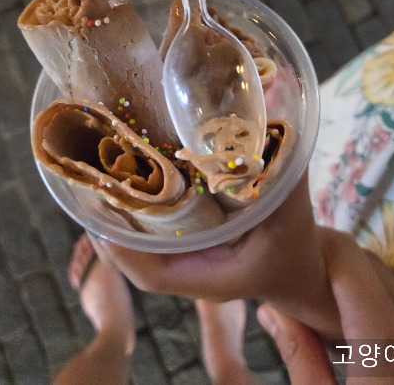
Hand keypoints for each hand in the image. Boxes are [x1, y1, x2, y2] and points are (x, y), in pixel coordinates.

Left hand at [91, 175, 341, 340]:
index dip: (121, 250)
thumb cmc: (295, 244)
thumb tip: (268, 117)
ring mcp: (188, 262)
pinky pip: (154, 237)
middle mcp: (193, 272)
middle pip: (136, 259)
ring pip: (141, 248)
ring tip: (100, 177)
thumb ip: (282, 170)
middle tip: (92, 182)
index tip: (101, 214)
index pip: (153, 276)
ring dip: (119, 217)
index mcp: (214, 275)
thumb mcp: (292, 208)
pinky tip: (129, 182)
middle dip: (110, 223)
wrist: (301, 268)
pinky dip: (138, 214)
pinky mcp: (189, 248)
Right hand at [257, 230, 393, 383]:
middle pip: (369, 266)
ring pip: (389, 283)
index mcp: (386, 345)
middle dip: (328, 257)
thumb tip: (271, 310)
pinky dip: (373, 300)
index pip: (348, 262)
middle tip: (288, 266)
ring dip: (350, 277)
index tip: (282, 249)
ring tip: (310, 287)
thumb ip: (300, 356)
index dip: (315, 244)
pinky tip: (346, 318)